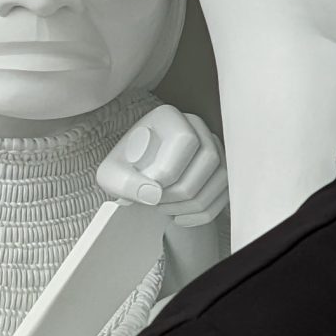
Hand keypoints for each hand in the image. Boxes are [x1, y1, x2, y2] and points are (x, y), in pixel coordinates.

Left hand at [98, 107, 227, 223]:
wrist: (138, 177)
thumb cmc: (126, 171)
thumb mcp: (112, 175)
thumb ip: (126, 183)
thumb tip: (153, 193)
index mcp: (170, 118)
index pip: (186, 140)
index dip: (170, 171)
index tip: (151, 189)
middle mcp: (197, 127)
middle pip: (209, 159)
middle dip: (182, 190)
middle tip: (158, 202)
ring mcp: (214, 148)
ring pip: (221, 178)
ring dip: (192, 203)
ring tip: (167, 209)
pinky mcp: (220, 170)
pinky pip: (224, 194)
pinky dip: (203, 213)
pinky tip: (180, 218)